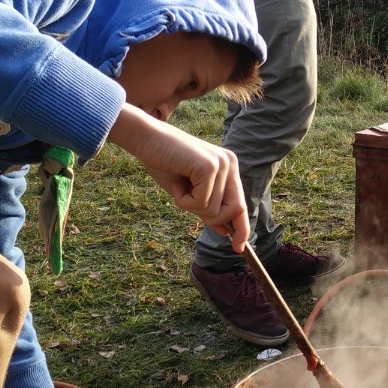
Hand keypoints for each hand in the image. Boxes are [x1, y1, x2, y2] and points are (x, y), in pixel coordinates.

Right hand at [107, 104, 249, 250]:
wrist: (146, 139)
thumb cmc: (164, 163)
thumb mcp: (189, 191)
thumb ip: (207, 207)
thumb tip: (226, 231)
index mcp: (228, 167)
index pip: (241, 204)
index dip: (241, 228)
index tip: (238, 248)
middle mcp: (229, 164)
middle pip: (233, 210)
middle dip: (210, 217)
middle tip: (185, 198)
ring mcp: (221, 164)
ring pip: (213, 210)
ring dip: (190, 205)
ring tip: (178, 183)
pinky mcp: (209, 167)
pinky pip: (201, 202)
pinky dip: (183, 200)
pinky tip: (176, 181)